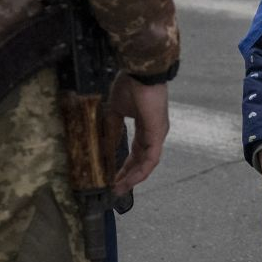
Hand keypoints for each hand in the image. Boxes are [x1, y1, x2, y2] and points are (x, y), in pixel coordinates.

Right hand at [107, 77, 168, 195]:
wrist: (140, 72)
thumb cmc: (130, 85)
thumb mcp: (116, 110)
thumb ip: (112, 126)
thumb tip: (103, 143)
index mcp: (145, 127)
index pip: (136, 152)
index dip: (125, 166)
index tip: (113, 177)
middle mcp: (154, 133)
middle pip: (141, 161)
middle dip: (128, 176)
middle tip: (115, 189)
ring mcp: (158, 134)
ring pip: (147, 163)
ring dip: (133, 177)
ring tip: (120, 189)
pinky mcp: (158, 134)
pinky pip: (151, 159)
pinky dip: (140, 171)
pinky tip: (129, 180)